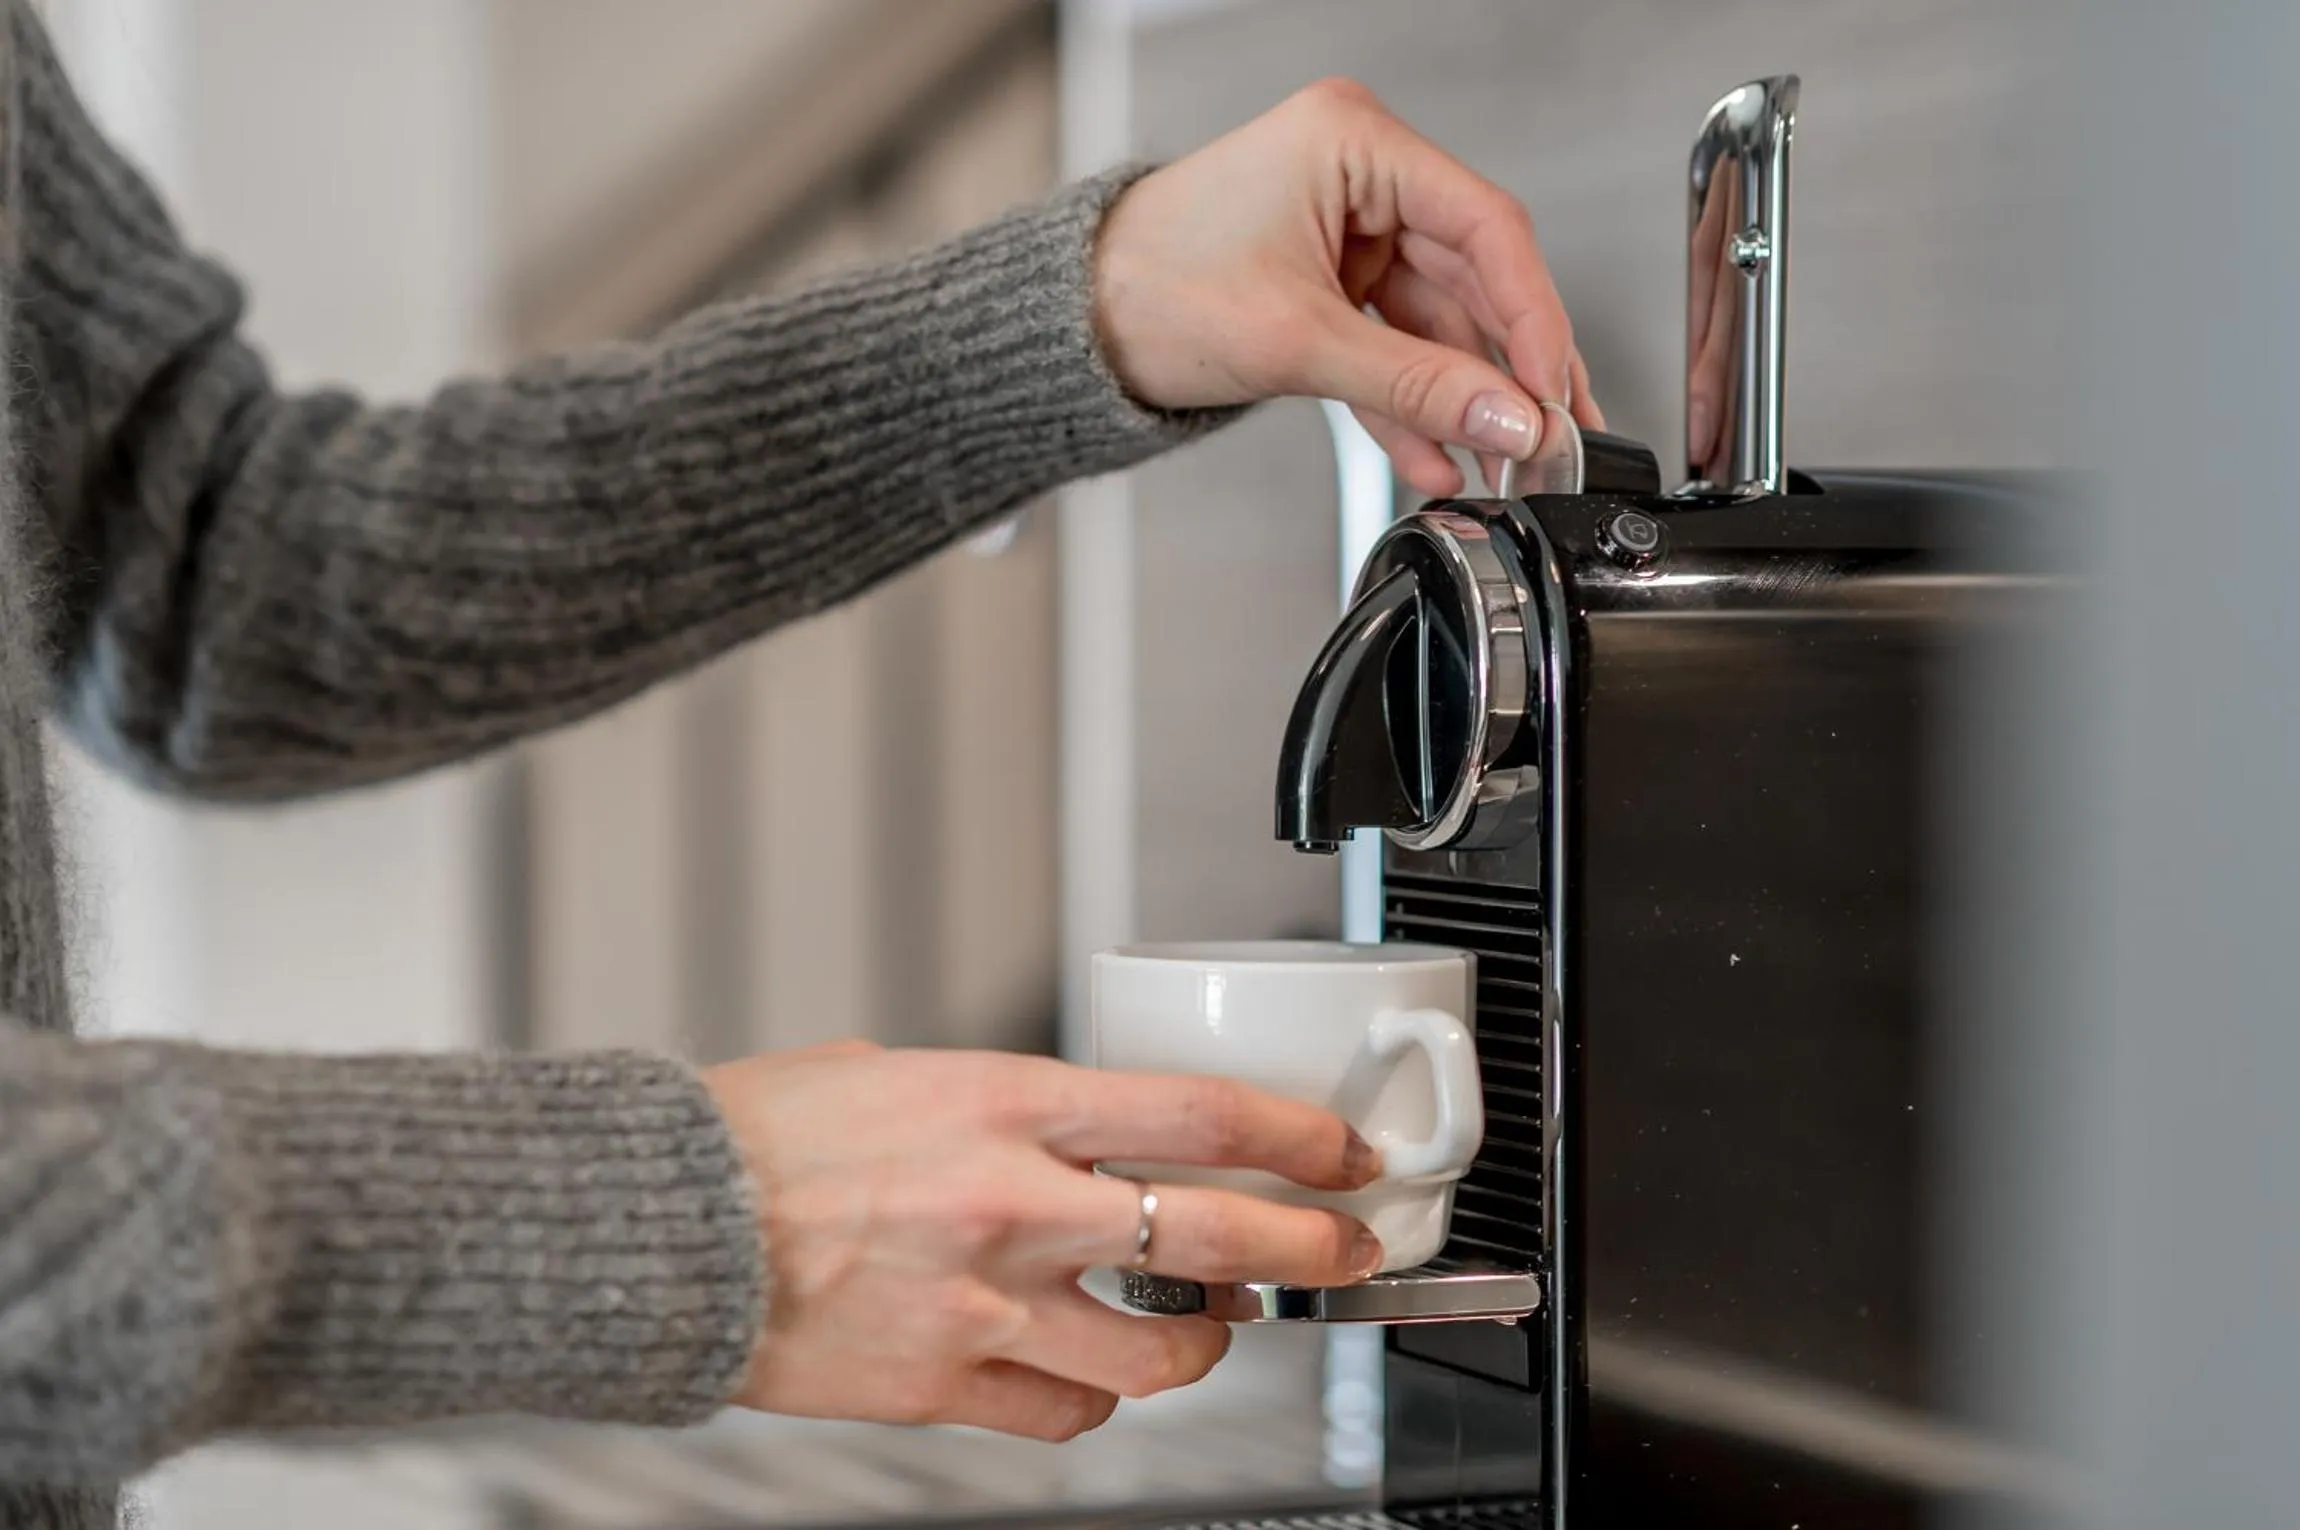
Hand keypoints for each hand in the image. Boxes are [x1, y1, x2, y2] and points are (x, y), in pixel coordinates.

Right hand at [704, 1040, 1381, 1441]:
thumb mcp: (897, 1072)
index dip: (1299, 1136)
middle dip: (1311, 1247)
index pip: (1200, 1115)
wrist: (654, 1227)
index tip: (1341, 1151)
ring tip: (1213, 1323)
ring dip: (1208, 1340)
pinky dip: (1093, 1399)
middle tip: (1344, 1249)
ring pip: (1162, 1351)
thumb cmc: (756, 1136)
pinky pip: (1066, 1415)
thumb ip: (997, 1104)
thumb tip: (1061, 1127)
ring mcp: (985, 1306)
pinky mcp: (943, 1386)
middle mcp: (1015, 1205)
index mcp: (1005, 1103)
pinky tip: (1086, 1375)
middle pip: (1219, 1233)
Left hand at [1094, 77, 1603, 499]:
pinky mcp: (1330, 285)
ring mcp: (1347, 232)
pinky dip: (1413, 402)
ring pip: (1438, 320)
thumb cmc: (1148, 287)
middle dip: (1507, 367)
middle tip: (1549, 435)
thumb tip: (1508, 418)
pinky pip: (1394, 345)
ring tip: (1499, 462)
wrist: (1073, 326)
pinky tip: (1439, 457)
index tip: (1552, 388)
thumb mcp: (1297, 343)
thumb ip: (1415, 384)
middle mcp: (1359, 175)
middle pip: (1473, 275)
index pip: (1485, 226)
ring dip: (1463, 397)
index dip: (1532, 315)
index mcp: (1353, 142)